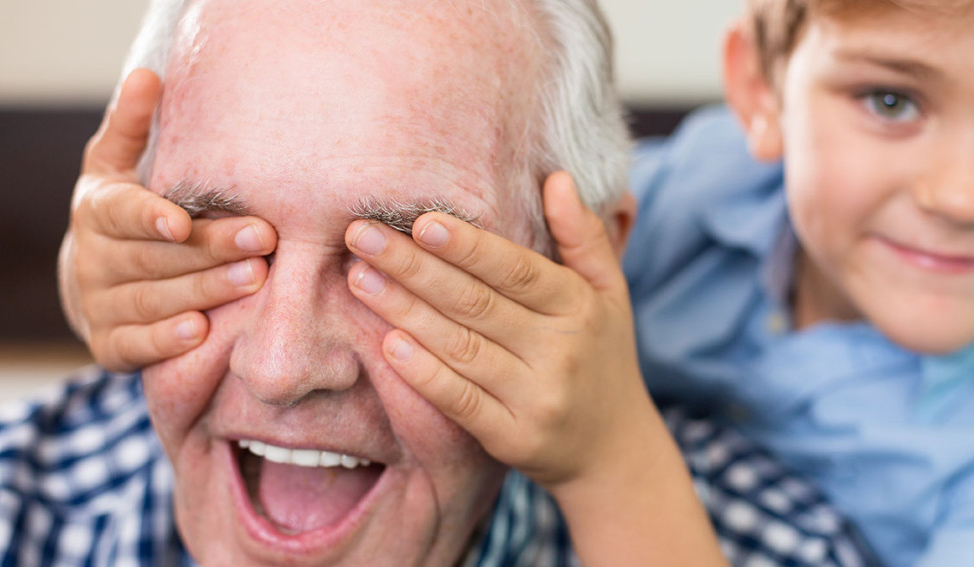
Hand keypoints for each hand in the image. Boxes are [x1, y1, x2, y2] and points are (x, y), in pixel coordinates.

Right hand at [59, 68, 276, 370]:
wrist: (98, 279)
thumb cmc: (128, 212)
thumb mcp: (118, 165)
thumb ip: (133, 125)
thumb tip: (149, 75)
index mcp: (97, 211)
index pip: (122, 213)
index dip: (150, 217)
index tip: (183, 220)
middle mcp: (93, 260)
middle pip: (153, 258)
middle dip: (210, 250)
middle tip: (262, 242)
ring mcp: (99, 306)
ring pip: (152, 301)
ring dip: (203, 292)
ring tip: (253, 281)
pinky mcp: (109, 346)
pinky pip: (137, 347)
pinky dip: (167, 342)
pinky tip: (203, 332)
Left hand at [347, 172, 724, 565]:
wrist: (614, 452)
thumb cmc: (601, 357)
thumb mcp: (609, 294)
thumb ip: (583, 236)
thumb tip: (558, 178)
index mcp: (579, 308)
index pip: (518, 271)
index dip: (469, 246)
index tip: (420, 221)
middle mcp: (560, 352)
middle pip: (477, 304)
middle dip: (414, 267)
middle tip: (362, 236)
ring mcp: (536, 399)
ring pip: (461, 348)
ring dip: (404, 311)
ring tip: (359, 278)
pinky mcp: (513, 439)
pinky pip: (460, 402)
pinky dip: (423, 373)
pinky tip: (387, 344)